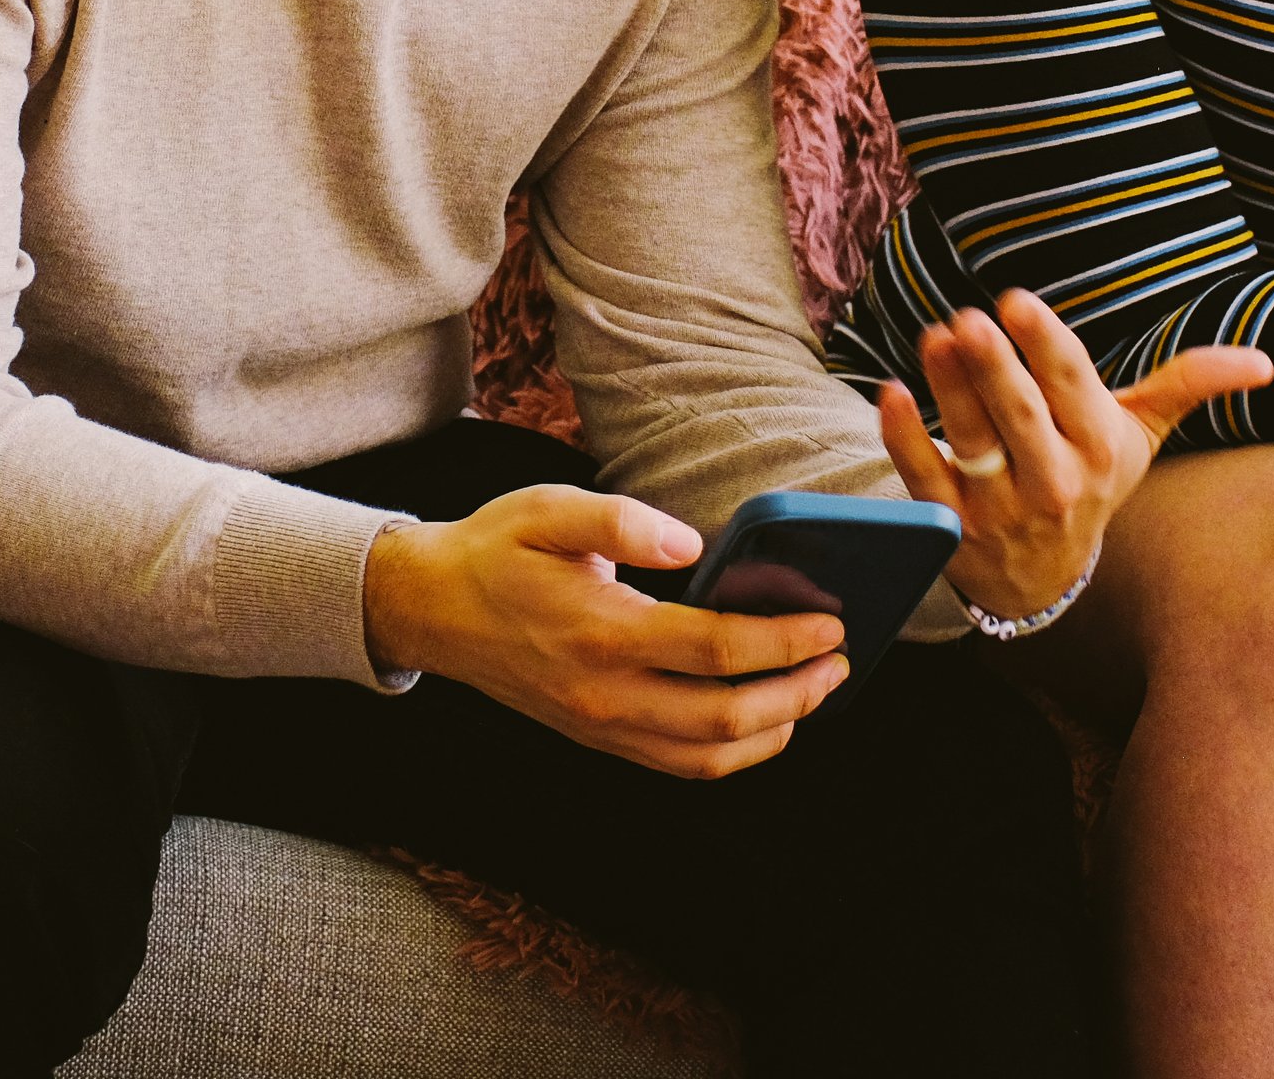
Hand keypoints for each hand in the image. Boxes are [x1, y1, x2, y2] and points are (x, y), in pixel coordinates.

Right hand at [359, 486, 850, 778]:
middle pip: (726, 717)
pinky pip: (680, 765)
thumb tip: (691, 543)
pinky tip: (764, 722)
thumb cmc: (496, 548)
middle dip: (798, 692)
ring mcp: (601, 726)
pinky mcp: (598, 738)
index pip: (715, 650)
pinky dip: (734, 754)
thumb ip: (619, 519)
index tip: (831, 623)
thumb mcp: (547, 507)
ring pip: (707, 756)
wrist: (432, 609)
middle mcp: (604, 693)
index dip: (783, 641)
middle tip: (841, 661)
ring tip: (815, 693)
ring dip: (775, 731)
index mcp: (600, 632)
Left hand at [876, 288, 1272, 624]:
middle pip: (1022, 417)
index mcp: (1098, 447)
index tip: (1016, 301)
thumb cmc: (1090, 479)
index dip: (1045, 344)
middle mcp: (1054, 479)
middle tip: (967, 319)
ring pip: (973, 440)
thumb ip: (1187, 387)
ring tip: (934, 337)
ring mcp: (1000, 505)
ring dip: (948, 388)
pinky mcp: (951, 522)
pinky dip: (903, 436)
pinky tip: (888, 393)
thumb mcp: (1137, 436)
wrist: (1043, 580)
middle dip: (995, 368)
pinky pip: (924, 476)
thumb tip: (1261, 362)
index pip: (1072, 388)